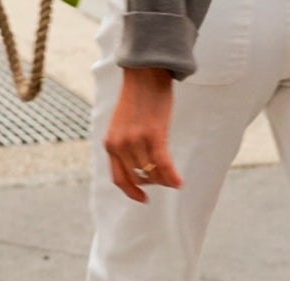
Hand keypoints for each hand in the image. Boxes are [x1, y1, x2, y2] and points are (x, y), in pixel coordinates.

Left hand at [104, 67, 181, 202]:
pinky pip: (163, 164)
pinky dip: (172, 176)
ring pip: (152, 173)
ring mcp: (136, 141)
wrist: (145, 74)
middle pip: (139, 177)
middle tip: (164, 179)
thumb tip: (140, 166)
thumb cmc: (138, 98)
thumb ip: (125, 144)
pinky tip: (179, 183)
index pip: (118, 178)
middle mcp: (120, 145)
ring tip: (173, 178)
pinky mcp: (154, 135)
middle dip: (153, 182)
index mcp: (110, 144)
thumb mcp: (122, 125)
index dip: (131, 191)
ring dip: (164, 179)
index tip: (143, 198)